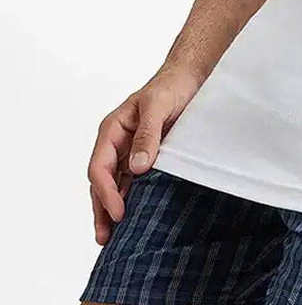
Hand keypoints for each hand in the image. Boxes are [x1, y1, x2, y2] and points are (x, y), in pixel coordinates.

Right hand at [86, 64, 200, 243]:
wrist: (190, 78)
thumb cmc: (171, 87)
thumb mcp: (158, 106)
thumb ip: (147, 134)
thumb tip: (137, 167)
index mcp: (112, 130)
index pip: (99, 167)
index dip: (105, 192)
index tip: (118, 212)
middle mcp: (117, 143)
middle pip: (102, 182)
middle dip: (102, 209)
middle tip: (106, 237)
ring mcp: (130, 151)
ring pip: (116, 185)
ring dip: (113, 208)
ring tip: (114, 236)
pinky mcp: (147, 156)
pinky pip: (133, 181)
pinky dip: (131, 198)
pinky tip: (134, 215)